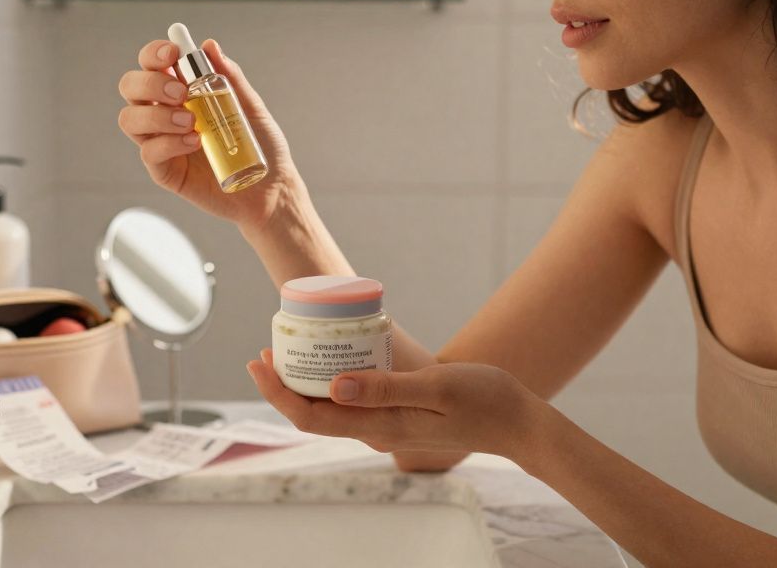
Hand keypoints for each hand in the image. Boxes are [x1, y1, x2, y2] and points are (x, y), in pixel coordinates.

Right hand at [117, 38, 298, 229]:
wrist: (271, 188)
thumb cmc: (260, 146)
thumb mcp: (250, 107)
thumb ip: (230, 78)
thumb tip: (210, 46)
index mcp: (182, 92)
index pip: (152, 64)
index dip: (154, 53)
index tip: (173, 54)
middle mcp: (165, 113)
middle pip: (130, 87)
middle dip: (150, 83)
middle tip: (181, 92)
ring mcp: (161, 142)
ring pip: (130, 119)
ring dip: (156, 114)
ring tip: (191, 122)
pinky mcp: (164, 171)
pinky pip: (149, 152)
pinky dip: (169, 143)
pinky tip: (194, 142)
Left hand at [245, 349, 549, 463]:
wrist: (517, 421)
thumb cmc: (483, 400)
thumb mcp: (436, 387)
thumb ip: (386, 388)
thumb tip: (334, 386)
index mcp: (381, 427)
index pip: (311, 417)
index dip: (277, 392)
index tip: (259, 360)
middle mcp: (376, 431)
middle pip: (313, 414)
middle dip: (282, 384)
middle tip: (267, 346)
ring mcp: (386, 424)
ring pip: (331, 408)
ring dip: (304, 381)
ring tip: (291, 346)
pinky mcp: (397, 414)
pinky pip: (352, 401)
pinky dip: (332, 379)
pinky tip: (333, 355)